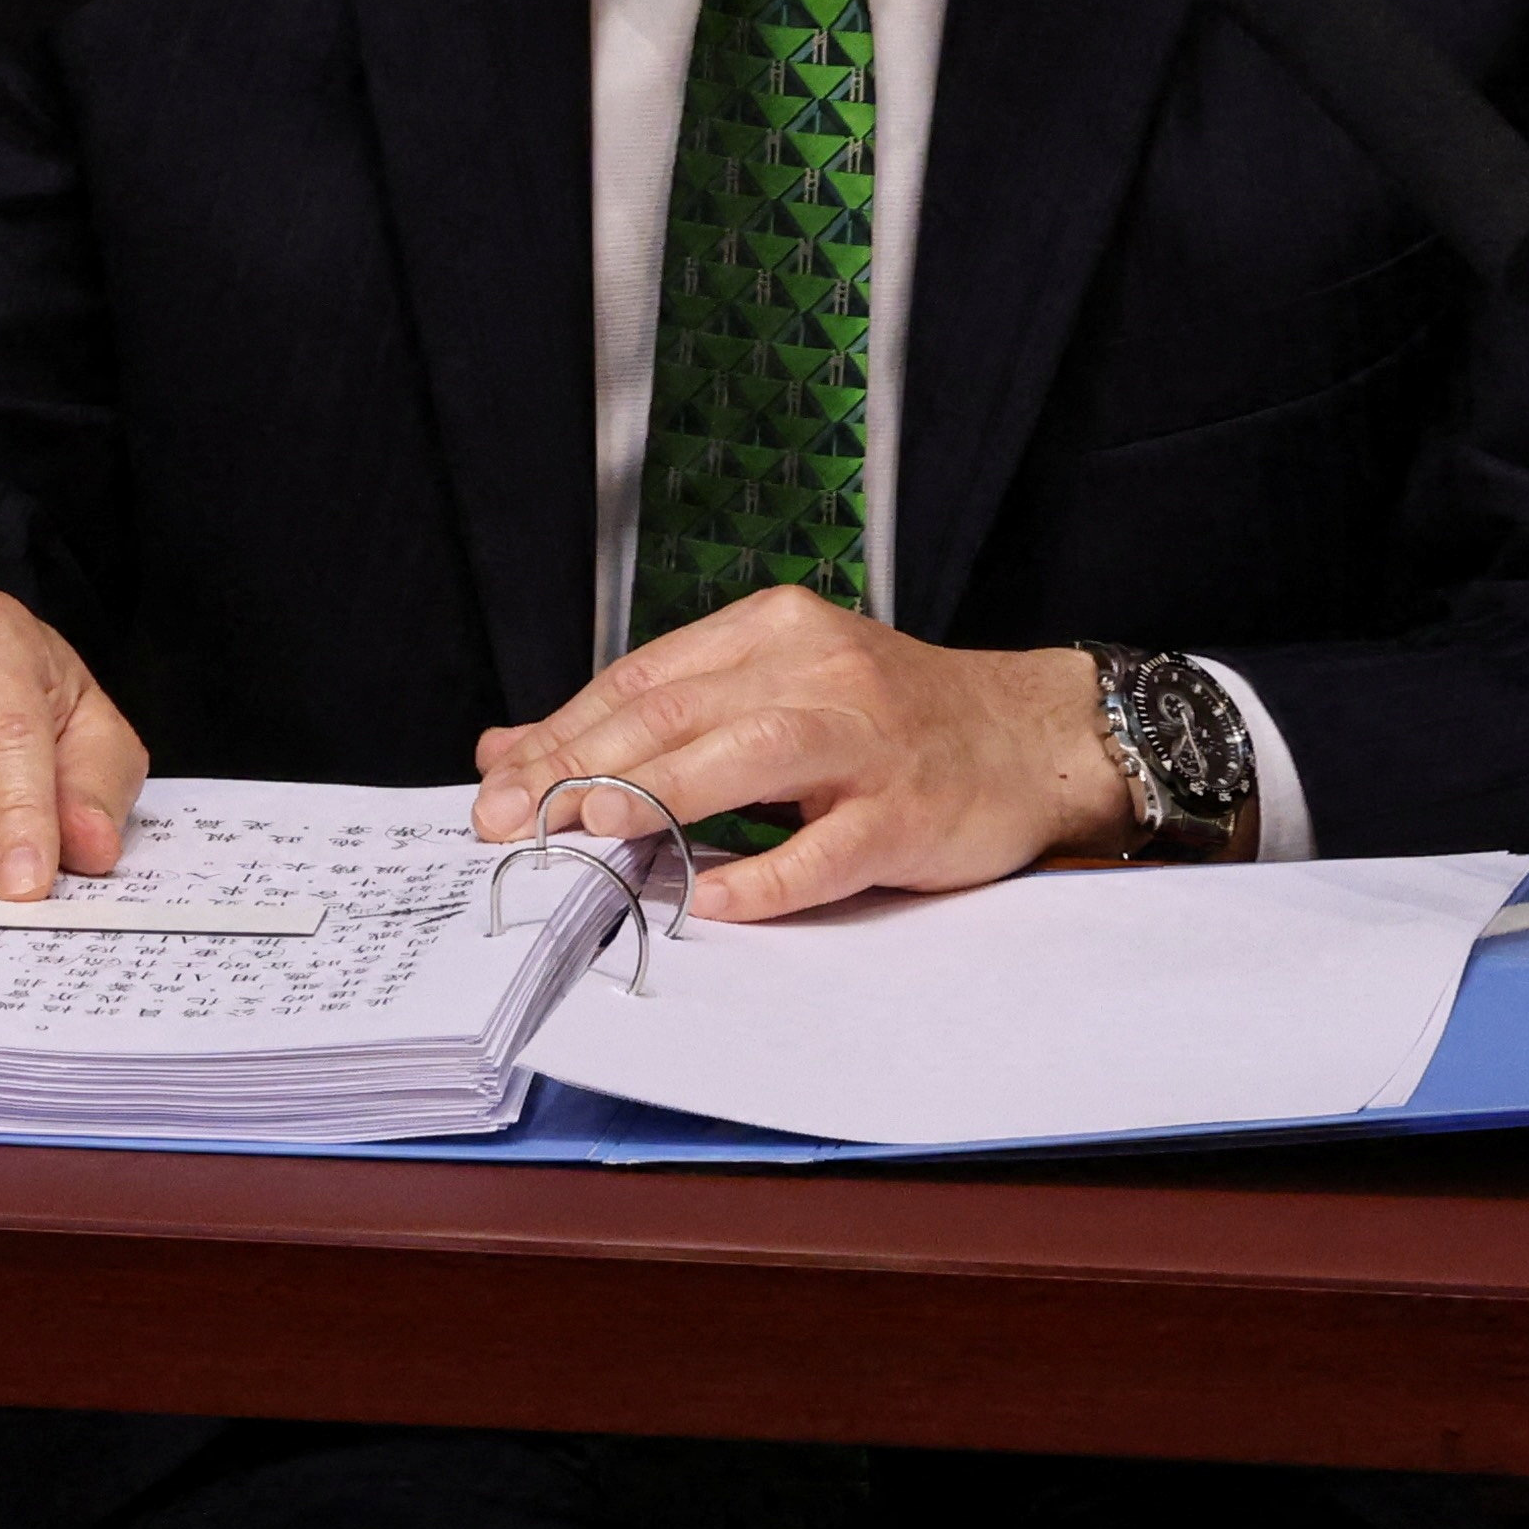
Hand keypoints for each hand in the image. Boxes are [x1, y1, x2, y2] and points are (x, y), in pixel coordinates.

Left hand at [466, 592, 1130, 920]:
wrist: (1030, 736)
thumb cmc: (890, 719)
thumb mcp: (774, 690)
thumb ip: (656, 716)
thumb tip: (514, 749)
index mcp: (775, 630)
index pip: (643, 676)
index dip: (562, 728)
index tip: (498, 778)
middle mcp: (817, 671)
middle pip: (677, 711)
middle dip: (579, 764)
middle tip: (508, 816)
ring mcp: (866, 743)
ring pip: (746, 758)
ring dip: (655, 795)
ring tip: (585, 828)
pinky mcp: (905, 814)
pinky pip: (824, 851)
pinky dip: (764, 878)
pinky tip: (710, 899)